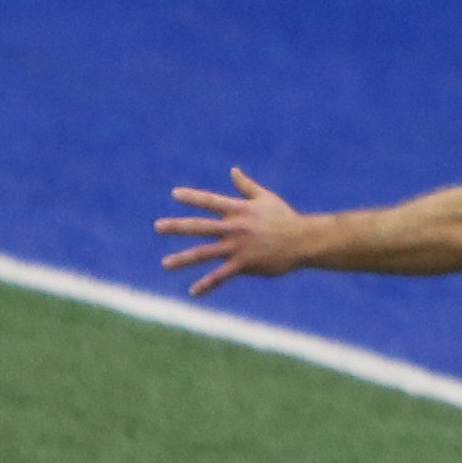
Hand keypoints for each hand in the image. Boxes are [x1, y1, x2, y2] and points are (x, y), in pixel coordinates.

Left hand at [157, 173, 308, 288]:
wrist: (303, 241)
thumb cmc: (285, 218)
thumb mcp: (265, 198)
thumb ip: (246, 186)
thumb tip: (233, 170)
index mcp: (238, 210)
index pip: (210, 201)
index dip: (192, 197)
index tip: (174, 194)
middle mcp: (233, 227)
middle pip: (199, 227)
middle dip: (176, 227)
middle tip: (157, 227)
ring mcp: (237, 247)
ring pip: (204, 253)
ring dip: (183, 259)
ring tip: (165, 264)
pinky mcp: (244, 264)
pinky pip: (221, 276)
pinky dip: (206, 284)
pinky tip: (192, 292)